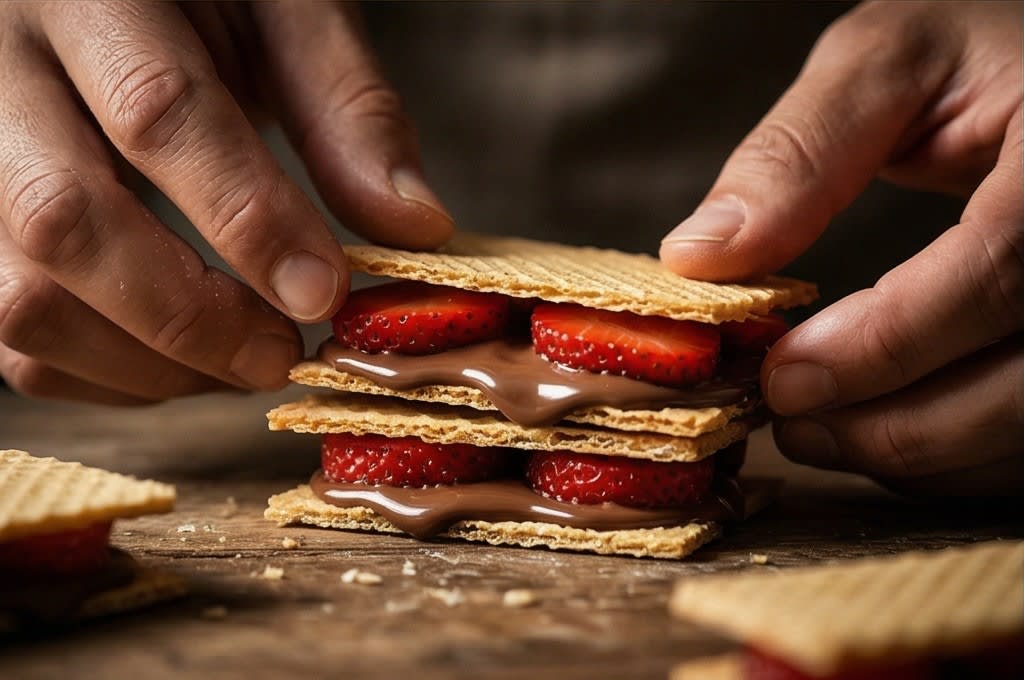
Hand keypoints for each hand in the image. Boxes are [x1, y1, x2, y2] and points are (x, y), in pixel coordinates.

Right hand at [0, 2, 452, 404]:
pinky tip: (182, 361)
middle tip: (282, 352)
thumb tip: (414, 229)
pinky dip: (103, 373)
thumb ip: (347, 111)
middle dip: (191, 316)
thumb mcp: (285, 13)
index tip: (324, 293)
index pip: (158, 113)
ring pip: (19, 296)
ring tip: (242, 361)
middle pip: (64, 220)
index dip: (250, 219)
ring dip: (146, 363)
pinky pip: (5, 332)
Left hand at [659, 1, 1022, 494]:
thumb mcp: (893, 60)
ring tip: (820, 433)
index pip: (1002, 270)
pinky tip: (886, 431)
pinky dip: (958, 455)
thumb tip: (702, 257)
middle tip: (792, 424)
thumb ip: (799, 152)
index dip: (889, 343)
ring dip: (921, 455)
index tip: (785, 377)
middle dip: (899, 427)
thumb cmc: (988, 52)